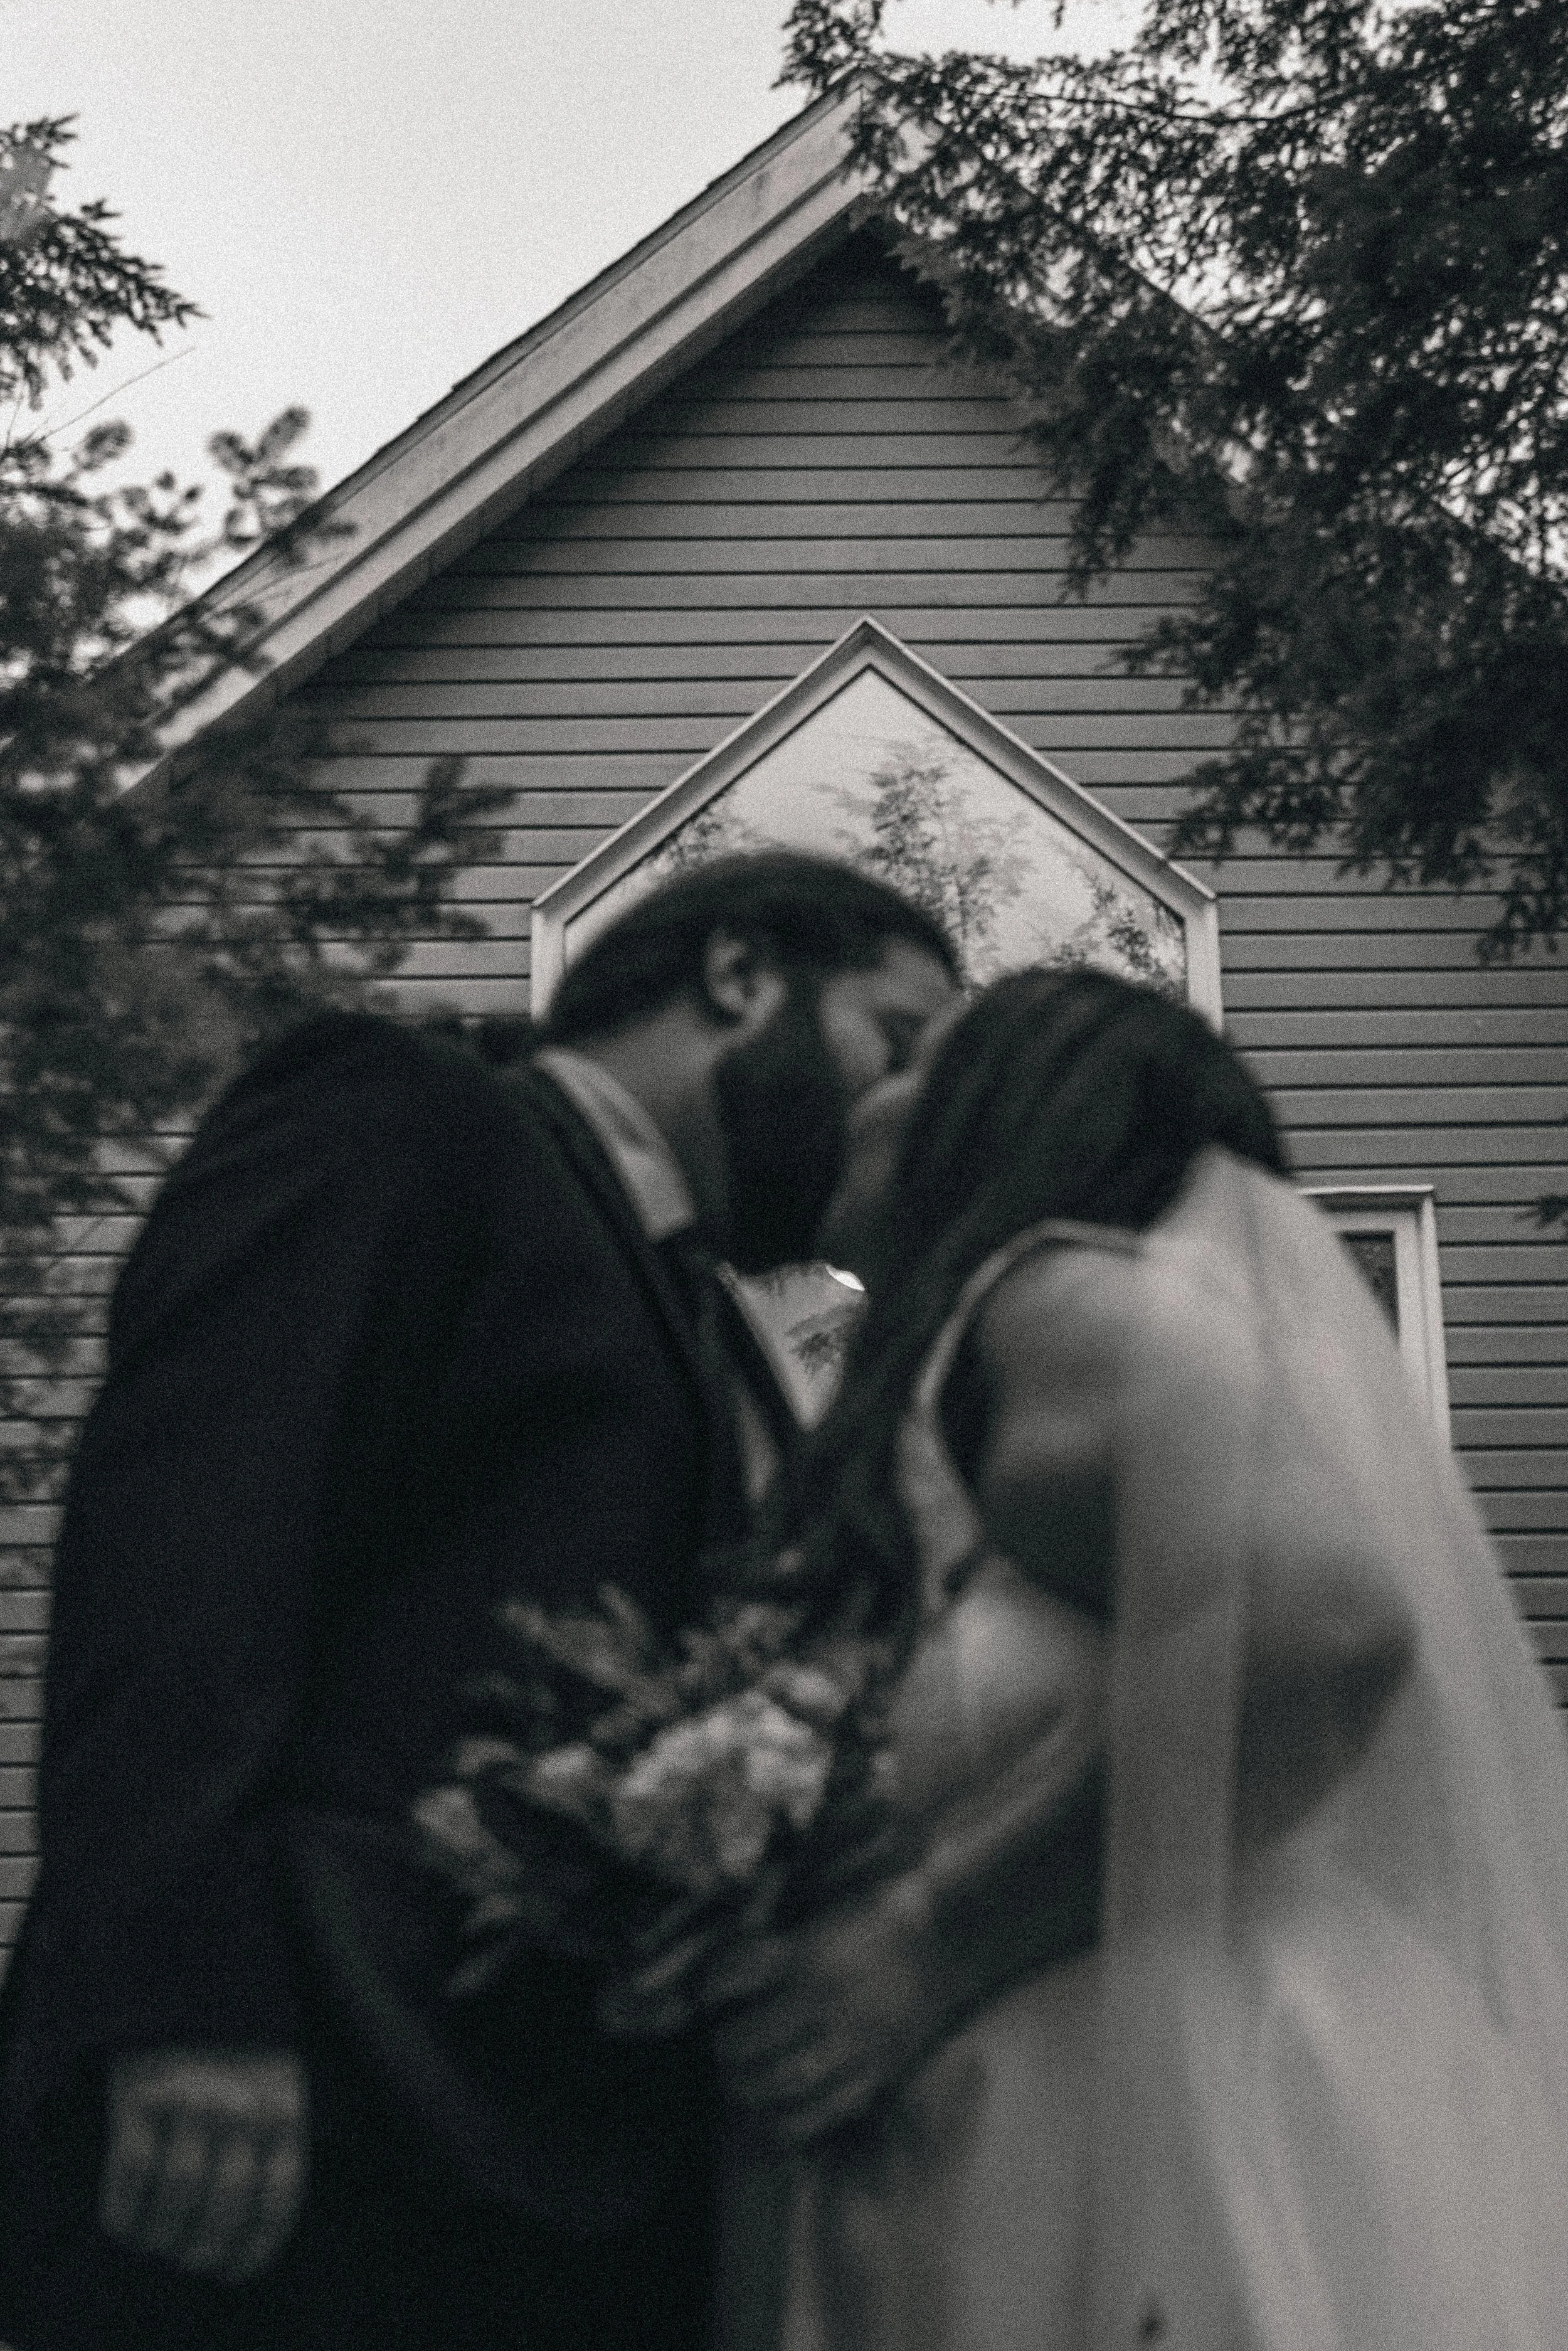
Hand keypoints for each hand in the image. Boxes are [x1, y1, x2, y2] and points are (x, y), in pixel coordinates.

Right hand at [98, 2047, 307, 2279]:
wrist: (191, 1982)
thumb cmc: (238, 2051)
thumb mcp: (279, 2088)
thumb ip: (275, 2146)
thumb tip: (253, 2233)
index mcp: (284, 2110)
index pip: (277, 2203)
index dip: (254, 2251)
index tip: (232, 2272)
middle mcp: (241, 2107)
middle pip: (224, 2208)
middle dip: (204, 2249)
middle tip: (189, 2259)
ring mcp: (190, 2099)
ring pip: (176, 2195)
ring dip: (162, 2235)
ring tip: (156, 2243)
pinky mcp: (141, 2094)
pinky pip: (130, 2172)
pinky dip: (124, 2211)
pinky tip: (124, 2225)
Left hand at [702, 1873, 950, 2145]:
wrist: (945, 1942)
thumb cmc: (876, 1921)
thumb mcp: (820, 1916)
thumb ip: (773, 1948)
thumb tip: (721, 1975)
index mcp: (810, 1956)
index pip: (734, 1977)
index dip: (710, 1988)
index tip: (708, 1995)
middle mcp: (827, 2003)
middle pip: (749, 2041)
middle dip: (724, 2048)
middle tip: (720, 2047)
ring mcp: (853, 2044)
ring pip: (781, 2083)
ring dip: (747, 2087)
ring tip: (738, 2081)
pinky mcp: (876, 2073)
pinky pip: (823, 2112)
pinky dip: (787, 2121)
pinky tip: (771, 2114)